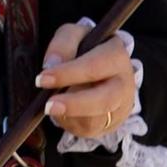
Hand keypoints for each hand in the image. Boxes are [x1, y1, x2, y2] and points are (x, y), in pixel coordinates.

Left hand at [36, 22, 137, 139]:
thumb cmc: (86, 51)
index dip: (68, 73)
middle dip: (74, 104)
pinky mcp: (111, 123)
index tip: (42, 79)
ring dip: (70, 115)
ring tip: (53, 106)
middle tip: (48, 106)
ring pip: (97, 120)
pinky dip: (71, 123)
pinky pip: (89, 129)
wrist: (102, 71)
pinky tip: (63, 112)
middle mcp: (124, 82)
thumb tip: (51, 64)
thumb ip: (63, 43)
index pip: (95, 65)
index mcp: (117, 55)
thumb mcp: (75, 36)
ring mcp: (121, 106)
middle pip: (105, 99)